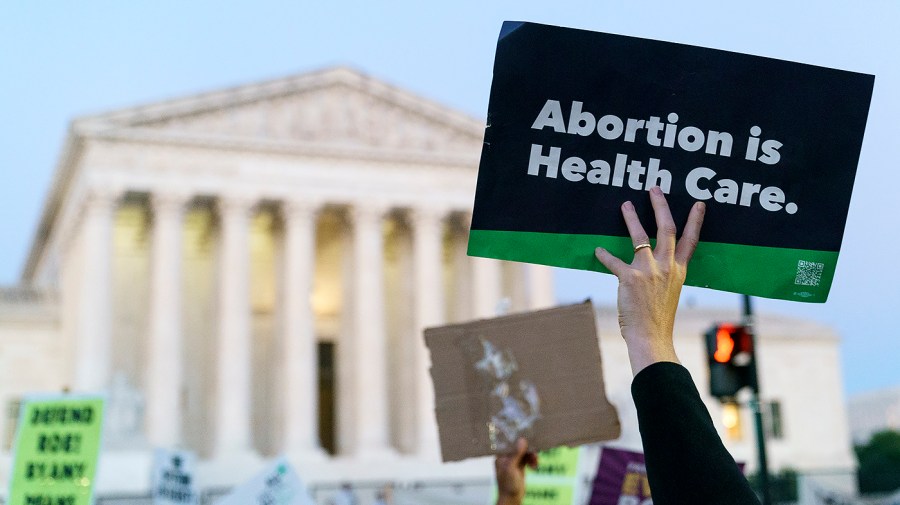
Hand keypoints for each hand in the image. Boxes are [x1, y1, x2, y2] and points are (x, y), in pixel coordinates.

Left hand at [495, 438, 537, 504]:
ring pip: (525, 452)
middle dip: (528, 448)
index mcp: (500, 455)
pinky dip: (532, 460)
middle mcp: (506, 456)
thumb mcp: (511, 468)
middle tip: (535, 452)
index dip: (517, 437)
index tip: (527, 434)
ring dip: (531, 455)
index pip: (509, 442)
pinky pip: (528, 458)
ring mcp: (514, 461)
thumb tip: (522, 440)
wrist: (512, 498)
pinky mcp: (520, 466)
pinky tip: (535, 466)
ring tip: (535, 461)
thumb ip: (516, 454)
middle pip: (518, 446)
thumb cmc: (507, 485)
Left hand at [594, 187, 704, 375]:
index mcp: (679, 271)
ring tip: (625, 205)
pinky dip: (604, 255)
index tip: (699, 204)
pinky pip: (614, 261)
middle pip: (667, 228)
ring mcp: (649, 271)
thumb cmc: (658, 319)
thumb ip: (665, 275)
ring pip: (640, 236)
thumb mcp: (669, 293)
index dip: (695, 221)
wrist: (651, 337)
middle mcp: (667, 267)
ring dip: (631, 218)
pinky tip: (597, 250)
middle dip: (661, 206)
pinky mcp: (630, 278)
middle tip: (654, 189)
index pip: (691, 240)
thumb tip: (655, 266)